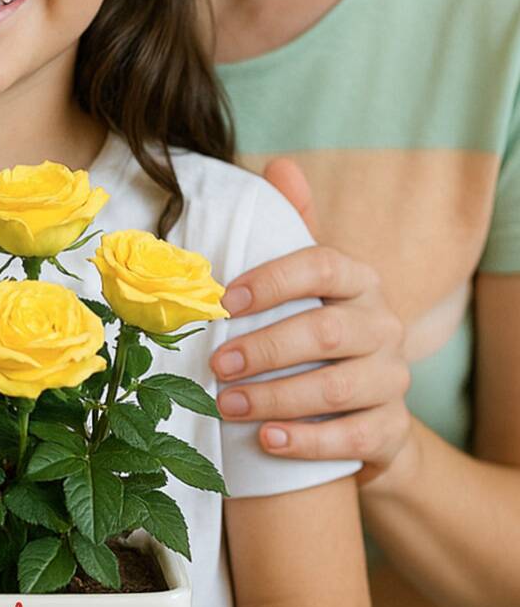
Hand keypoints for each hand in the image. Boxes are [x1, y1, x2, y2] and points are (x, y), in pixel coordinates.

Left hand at [211, 157, 411, 483]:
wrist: (359, 417)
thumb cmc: (315, 341)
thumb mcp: (304, 289)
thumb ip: (291, 233)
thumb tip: (280, 166)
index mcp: (358, 282)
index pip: (322, 265)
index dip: (272, 281)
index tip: (223, 302)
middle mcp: (383, 325)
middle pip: (326, 333)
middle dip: (264, 349)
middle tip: (215, 365)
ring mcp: (392, 379)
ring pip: (338, 388)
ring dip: (276, 398)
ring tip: (228, 406)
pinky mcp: (391, 430)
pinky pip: (354, 437)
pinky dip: (306, 440)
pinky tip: (267, 440)